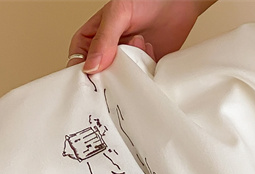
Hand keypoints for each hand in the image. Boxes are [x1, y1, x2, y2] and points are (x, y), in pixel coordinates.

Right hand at [66, 0, 211, 72]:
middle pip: (101, 79)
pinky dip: (147, 74)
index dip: (83, 77)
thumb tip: (92, 66)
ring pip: (123, 83)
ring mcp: (128, 62)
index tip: (94, 83)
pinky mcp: (145, 69)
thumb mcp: (117, 14)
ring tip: (141, 47)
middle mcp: (108, 54)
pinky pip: (142, 82)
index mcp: (91, 39)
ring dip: (133, 71)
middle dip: (111, 79)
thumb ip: (104, 40)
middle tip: (122, 71)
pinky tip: (152, 54)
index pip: (78, 63)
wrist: (175, 1)